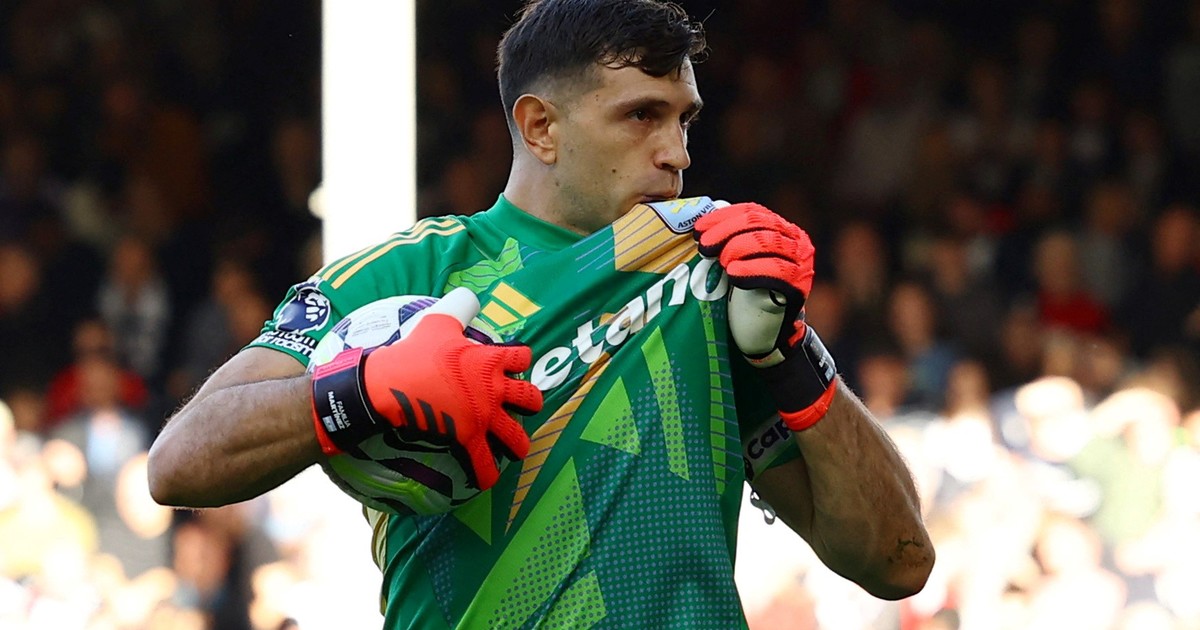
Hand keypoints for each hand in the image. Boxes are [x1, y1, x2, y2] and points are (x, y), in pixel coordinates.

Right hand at [311, 288, 542, 489]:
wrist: (391, 383)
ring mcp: (483, 416)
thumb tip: (470, 297)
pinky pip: (484, 463)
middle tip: (524, 405)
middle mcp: (494, 389)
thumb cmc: (414, 351)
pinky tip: (488, 479)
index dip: (520, 360)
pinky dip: (487, 473)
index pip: (523, 357)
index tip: (515, 363)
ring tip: (518, 448)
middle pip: (531, 398)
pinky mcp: (467, 437)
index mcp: (491, 359)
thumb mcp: (438, 321)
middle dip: (531, 403)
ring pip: (516, 436)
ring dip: (519, 444)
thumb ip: (459, 309)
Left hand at [694, 203, 836, 430]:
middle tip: (703, 247)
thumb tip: (698, 218)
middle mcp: (795, 241)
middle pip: (759, 223)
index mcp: (780, 229)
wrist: (760, 334)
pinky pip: (776, 270)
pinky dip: (752, 269)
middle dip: (726, 232)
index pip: (751, 212)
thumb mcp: (732, 260)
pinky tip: (733, 274)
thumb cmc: (740, 295)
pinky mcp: (798, 286)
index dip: (722, 218)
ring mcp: (800, 263)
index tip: (698, 230)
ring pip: (767, 242)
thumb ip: (726, 238)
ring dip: (738, 248)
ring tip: (720, 262)